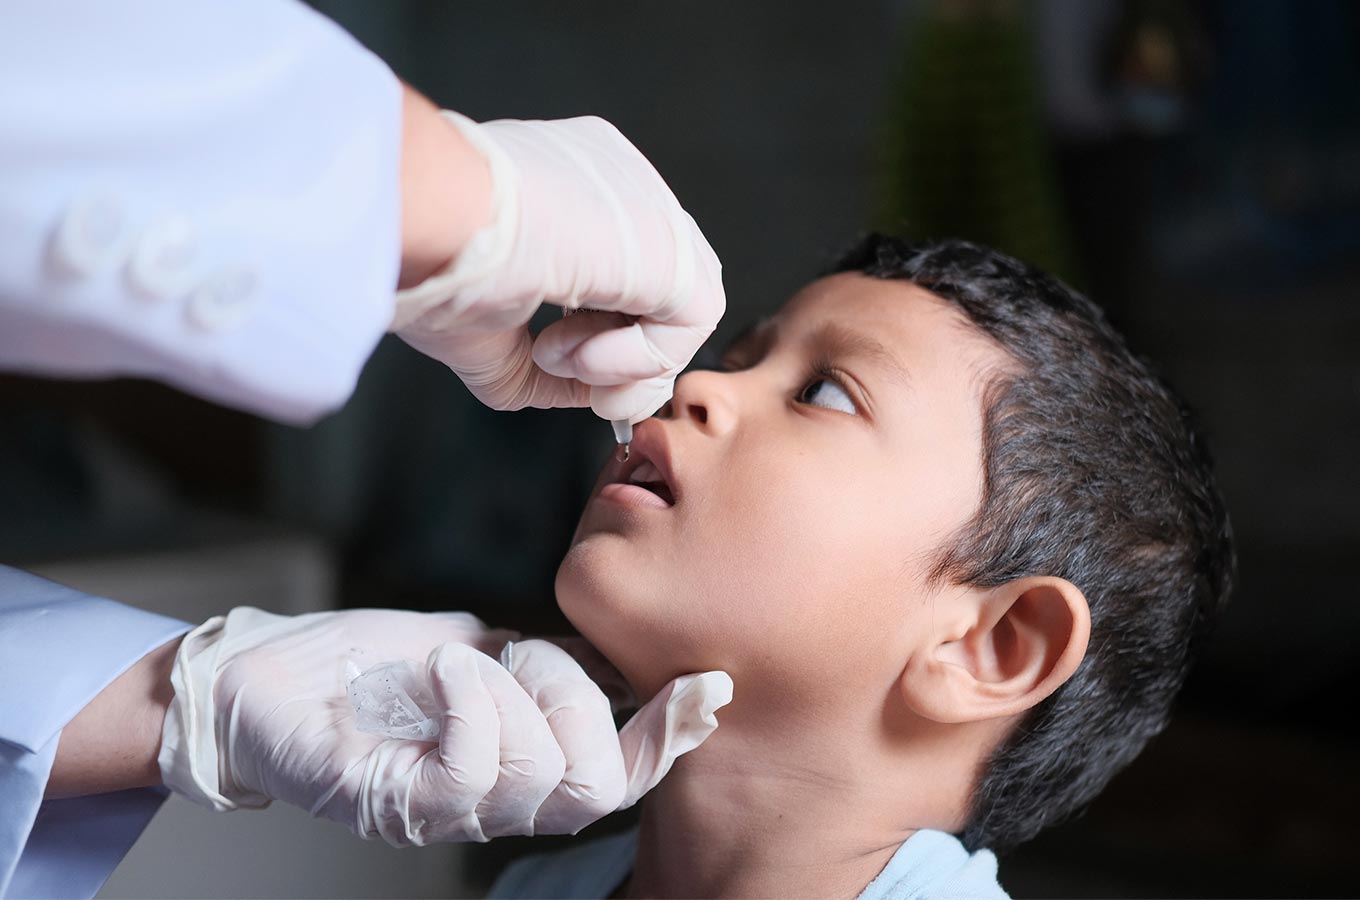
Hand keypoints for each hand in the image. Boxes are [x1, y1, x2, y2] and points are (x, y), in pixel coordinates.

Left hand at [159, 608, 731, 843]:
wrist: (263, 679)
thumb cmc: (366, 667)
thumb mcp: (477, 649)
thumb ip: (544, 662)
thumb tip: (613, 655)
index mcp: (521, 770)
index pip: (619, 778)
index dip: (668, 739)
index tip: (703, 683)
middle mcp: (494, 807)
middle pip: (594, 786)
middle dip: (576, 699)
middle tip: (522, 654)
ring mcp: (446, 813)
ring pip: (538, 772)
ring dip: (513, 689)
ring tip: (463, 660)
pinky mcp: (398, 805)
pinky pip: (473, 766)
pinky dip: (470, 698)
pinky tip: (442, 670)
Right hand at [393, 113, 724, 422]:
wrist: (427, 218)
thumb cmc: (430, 256)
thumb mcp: (488, 328)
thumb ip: (547, 364)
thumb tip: (589, 394)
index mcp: (570, 177)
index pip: (619, 262)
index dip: (597, 328)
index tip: (547, 358)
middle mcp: (617, 179)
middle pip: (658, 285)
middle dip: (623, 354)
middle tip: (573, 381)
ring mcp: (648, 201)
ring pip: (679, 306)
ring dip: (624, 362)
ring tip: (557, 359)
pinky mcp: (671, 241)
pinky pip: (693, 318)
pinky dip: (639, 360)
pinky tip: (580, 357)